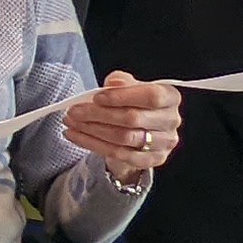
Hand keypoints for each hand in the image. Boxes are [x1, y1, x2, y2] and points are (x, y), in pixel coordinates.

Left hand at [61, 71, 179, 182]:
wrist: (141, 130)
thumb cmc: (135, 103)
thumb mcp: (130, 87)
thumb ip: (122, 82)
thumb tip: (113, 82)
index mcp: (170, 97)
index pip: (150, 96)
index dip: (121, 96)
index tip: (96, 97)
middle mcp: (171, 121)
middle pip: (132, 119)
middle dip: (98, 114)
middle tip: (73, 111)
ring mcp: (164, 143)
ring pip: (123, 138)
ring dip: (92, 130)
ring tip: (71, 122)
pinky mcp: (152, 159)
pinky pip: (118, 154)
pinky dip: (93, 144)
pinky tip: (76, 136)